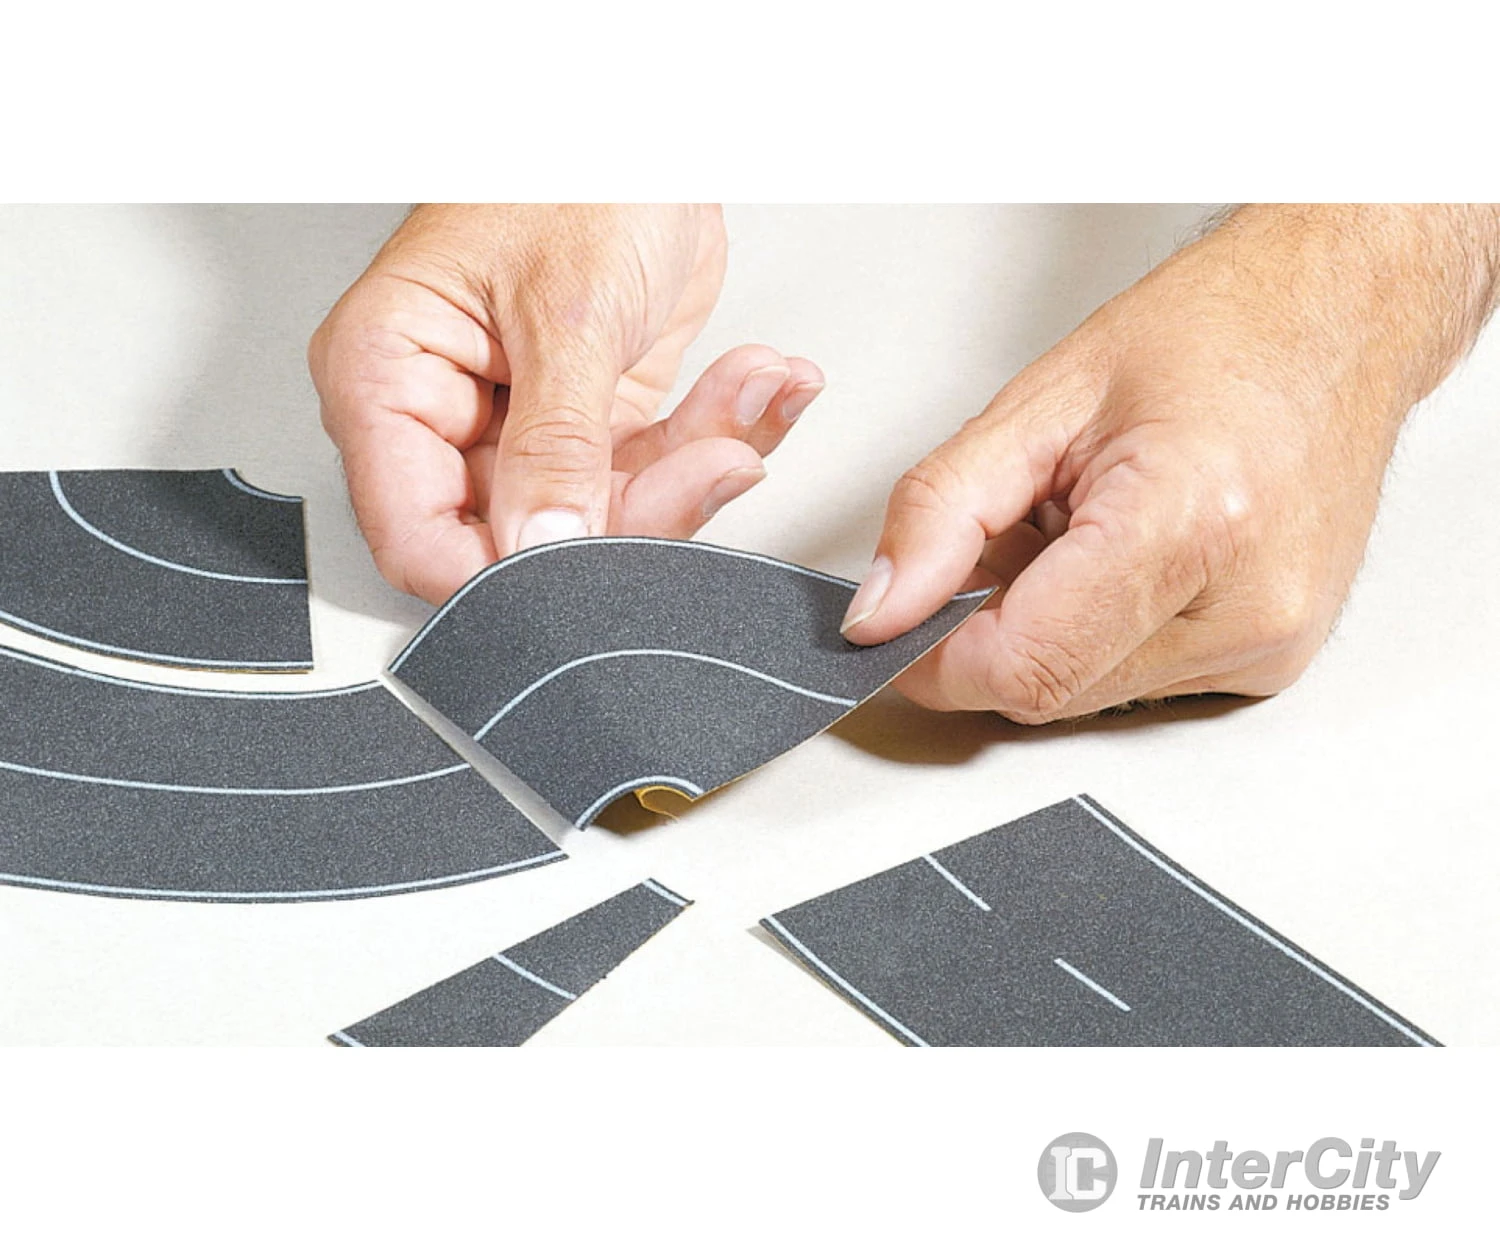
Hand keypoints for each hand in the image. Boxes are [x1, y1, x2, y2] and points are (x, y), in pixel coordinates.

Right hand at [309, 204, 821, 602]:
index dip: (502, 574)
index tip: (589, 574)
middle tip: (710, 462)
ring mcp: (525, 423)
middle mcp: (448, 411)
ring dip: (699, 461)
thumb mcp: (569, 308)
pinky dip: (719, 433)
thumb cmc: (571, 166)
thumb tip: (542, 547)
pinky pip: (656, 467)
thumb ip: (556, 443)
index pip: (419, 533)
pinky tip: (762, 385)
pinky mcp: (595, 421)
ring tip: (752, 390)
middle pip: (527, 535)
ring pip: (607, 512)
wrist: (642, 122)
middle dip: (637, 509)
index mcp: (389, 375)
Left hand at [842, 205, 1499, 721]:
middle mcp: (1246, 606)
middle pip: (1047, 690)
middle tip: (1008, 536)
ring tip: (1078, 533)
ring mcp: (1269, 644)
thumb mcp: (1039, 401)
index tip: (899, 622)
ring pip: (1084, 695)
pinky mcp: (1271, 661)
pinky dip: (1096, 634)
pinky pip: (1134, 680)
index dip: (934, 658)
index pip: (1022, 667)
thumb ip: (940, 512)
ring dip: (1045, 631)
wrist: (1338, 323)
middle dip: (989, 631)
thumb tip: (879, 611)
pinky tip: (1121, 560)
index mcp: (1190, 525)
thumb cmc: (1215, 334)